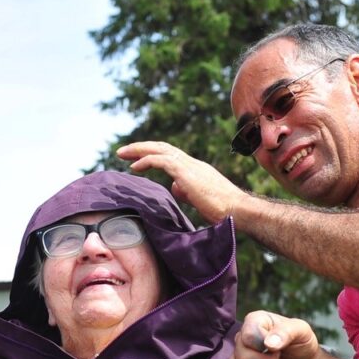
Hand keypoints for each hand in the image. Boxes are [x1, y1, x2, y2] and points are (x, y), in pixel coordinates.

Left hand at [116, 141, 247, 223]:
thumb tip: (174, 188)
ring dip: (138, 150)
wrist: (237, 210)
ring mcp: (190, 166)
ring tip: (121, 153)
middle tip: (122, 151)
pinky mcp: (186, 173)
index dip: (152, 155)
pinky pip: (162, 160)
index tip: (135, 160)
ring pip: (160, 149)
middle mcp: (192, 163)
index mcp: (195, 169)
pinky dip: (146, 160)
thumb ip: (186, 191)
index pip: (170, 155)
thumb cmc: (223, 210)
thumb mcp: (199, 199)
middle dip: (140, 147)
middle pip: (162, 147)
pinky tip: (134, 167)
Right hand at [224, 311, 320, 358]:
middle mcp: (242, 338)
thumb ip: (286, 332)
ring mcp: (238, 357)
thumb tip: (269, 343)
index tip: (278, 348)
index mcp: (255, 321)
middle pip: (241, 357)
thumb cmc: (301, 344)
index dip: (263, 346)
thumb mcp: (302, 331)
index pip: (247, 335)